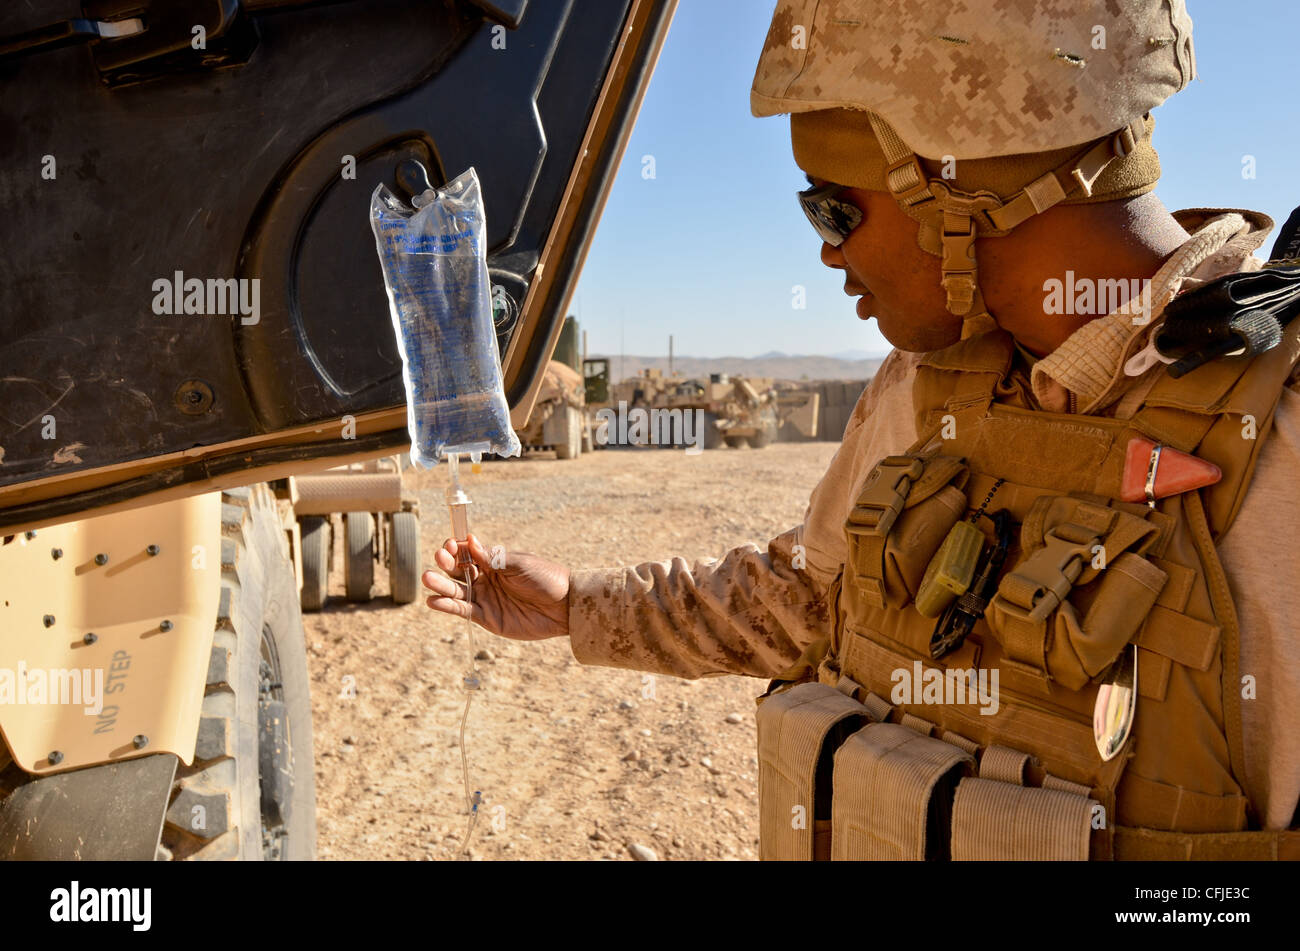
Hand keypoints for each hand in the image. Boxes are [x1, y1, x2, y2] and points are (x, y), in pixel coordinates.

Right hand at [423, 534, 569, 640]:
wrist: (564, 607)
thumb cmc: (546, 579)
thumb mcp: (519, 564)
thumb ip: (494, 557)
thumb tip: (471, 540)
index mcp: (494, 562)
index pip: (468, 553)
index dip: (457, 548)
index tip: (450, 544)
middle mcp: (485, 579)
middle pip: (458, 571)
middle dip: (445, 563)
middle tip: (438, 558)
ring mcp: (484, 598)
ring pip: (456, 590)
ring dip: (440, 584)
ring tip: (427, 578)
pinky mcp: (486, 617)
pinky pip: (462, 611)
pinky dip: (447, 606)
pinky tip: (433, 601)